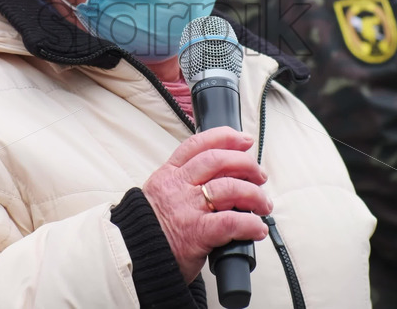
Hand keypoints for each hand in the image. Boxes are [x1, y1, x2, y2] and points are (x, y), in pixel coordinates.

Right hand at [142, 127, 272, 282]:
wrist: (133, 257)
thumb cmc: (151, 229)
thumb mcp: (160, 194)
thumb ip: (184, 181)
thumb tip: (221, 176)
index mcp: (169, 174)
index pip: (197, 145)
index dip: (225, 138)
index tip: (244, 140)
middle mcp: (178, 187)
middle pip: (217, 161)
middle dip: (246, 164)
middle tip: (259, 176)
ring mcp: (187, 208)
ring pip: (229, 188)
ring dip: (254, 195)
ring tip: (263, 205)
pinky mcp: (196, 233)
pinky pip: (231, 222)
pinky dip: (250, 224)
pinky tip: (257, 228)